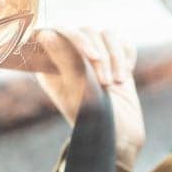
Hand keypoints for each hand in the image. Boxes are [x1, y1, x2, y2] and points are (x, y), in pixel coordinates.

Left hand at [28, 26, 144, 169]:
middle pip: (85, 31)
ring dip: (116, 58)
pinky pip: (122, 41)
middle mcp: (69, 58)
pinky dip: (127, 55)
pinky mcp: (114, 61)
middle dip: (101, 56)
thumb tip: (45, 33)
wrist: (121, 140)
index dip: (72, 36)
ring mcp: (93, 59)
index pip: (54, 31)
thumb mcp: (80, 92)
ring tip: (118, 82)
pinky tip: (126, 75)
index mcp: (50, 66)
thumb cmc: (95, 122)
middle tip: (106, 83)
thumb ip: (65, 60)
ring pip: (106, 35)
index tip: (91, 57)